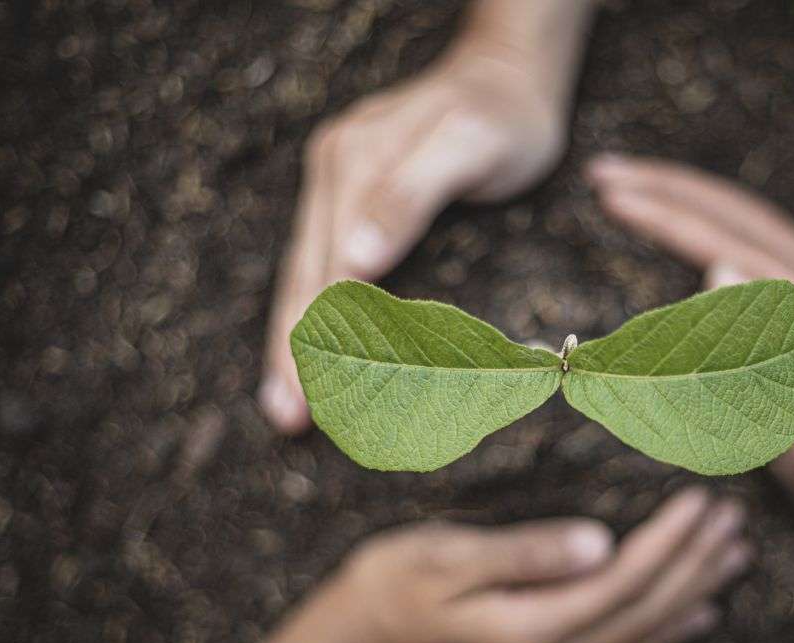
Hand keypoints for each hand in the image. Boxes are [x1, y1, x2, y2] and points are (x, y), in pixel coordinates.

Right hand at [259, 41, 570, 432]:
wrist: (509, 72)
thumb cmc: (503, 114)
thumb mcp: (469, 143)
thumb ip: (412, 194)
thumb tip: (354, 260)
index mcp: (354, 164)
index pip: (326, 270)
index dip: (315, 338)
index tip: (310, 399)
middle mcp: (334, 170)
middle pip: (304, 276)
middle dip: (292, 352)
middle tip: (286, 420)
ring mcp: (337, 178)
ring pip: (305, 272)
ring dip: (292, 339)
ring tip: (284, 402)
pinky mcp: (350, 190)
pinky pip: (322, 258)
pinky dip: (313, 309)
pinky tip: (307, 345)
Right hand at [321, 488, 750, 642]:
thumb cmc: (390, 587)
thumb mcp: (447, 558)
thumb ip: (526, 553)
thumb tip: (602, 543)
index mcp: (527, 630)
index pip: (622, 583)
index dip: (669, 542)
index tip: (703, 500)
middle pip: (643, 613)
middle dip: (694, 564)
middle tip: (735, 521)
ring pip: (640, 637)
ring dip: (691, 595)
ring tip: (735, 558)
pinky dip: (664, 634)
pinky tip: (697, 616)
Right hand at [587, 155, 793, 531]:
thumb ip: (759, 367)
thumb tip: (718, 272)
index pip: (730, 242)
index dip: (665, 216)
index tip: (610, 196)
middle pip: (737, 209)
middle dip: (666, 184)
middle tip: (602, 170)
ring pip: (745, 218)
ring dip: (685, 196)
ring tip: (627, 186)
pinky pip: (755, 240)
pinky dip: (708, 221)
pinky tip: (680, 221)